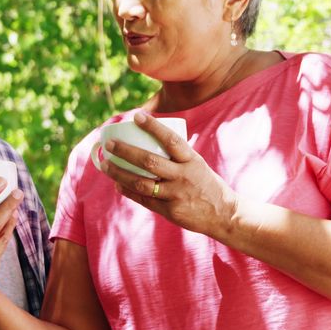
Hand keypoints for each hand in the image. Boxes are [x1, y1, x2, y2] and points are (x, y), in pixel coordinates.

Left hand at [101, 111, 238, 237]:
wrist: (224, 214)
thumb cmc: (206, 184)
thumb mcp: (197, 164)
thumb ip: (177, 155)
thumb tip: (149, 139)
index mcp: (191, 160)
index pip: (171, 139)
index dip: (153, 126)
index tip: (137, 116)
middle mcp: (183, 176)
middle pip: (149, 161)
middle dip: (125, 151)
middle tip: (110, 144)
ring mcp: (176, 194)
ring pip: (141, 182)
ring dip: (119, 173)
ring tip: (106, 165)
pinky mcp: (170, 211)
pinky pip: (144, 199)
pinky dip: (128, 191)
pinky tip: (117, 185)